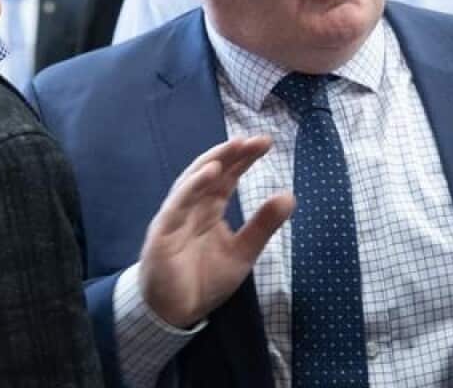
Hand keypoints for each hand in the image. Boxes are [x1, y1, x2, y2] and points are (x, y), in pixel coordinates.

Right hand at [138, 135, 293, 327]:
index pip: (228, 176)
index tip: (265, 143)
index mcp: (209, 208)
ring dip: (213, 161)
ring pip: (193, 181)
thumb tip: (289, 196)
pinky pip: (178, 203)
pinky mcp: (163, 230)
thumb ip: (262, 226)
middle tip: (255, 140)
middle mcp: (191, 206)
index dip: (244, 159)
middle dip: (232, 154)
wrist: (175, 312)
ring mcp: (175, 215)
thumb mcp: (242, 253)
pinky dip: (193, 186)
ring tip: (233, 147)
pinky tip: (210, 172)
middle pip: (211, 172)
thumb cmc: (204, 279)